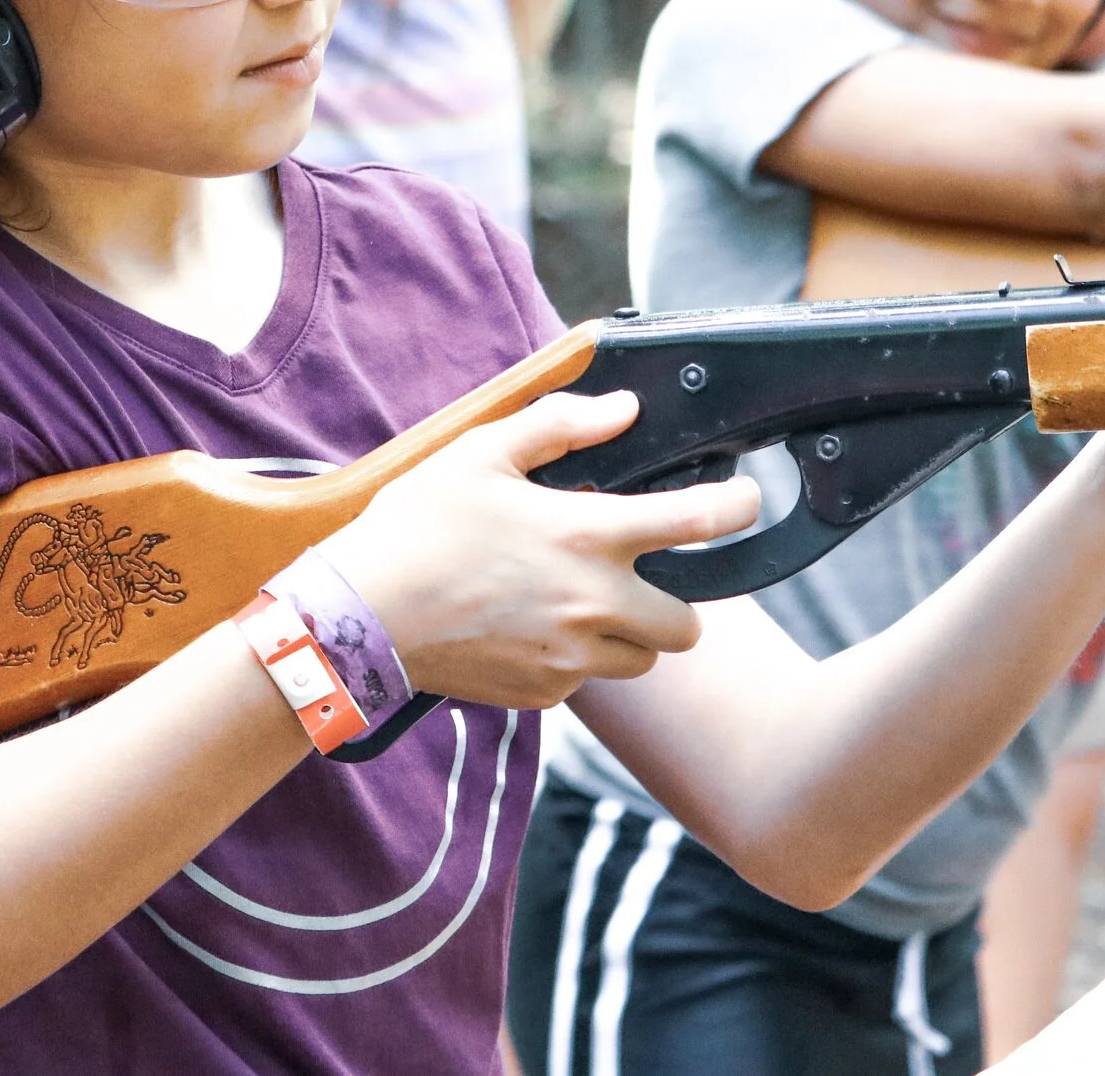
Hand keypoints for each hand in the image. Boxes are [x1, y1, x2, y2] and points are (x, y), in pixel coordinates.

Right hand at [318, 390, 759, 709]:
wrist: (359, 618)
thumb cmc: (416, 527)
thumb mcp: (480, 454)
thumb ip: (560, 426)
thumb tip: (623, 410)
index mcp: (587, 536)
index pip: (697, 524)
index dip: (737, 508)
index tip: (745, 500)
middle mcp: (594, 605)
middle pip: (689, 625)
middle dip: (679, 603)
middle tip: (639, 578)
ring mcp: (571, 657)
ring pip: (640, 659)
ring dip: (628, 634)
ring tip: (577, 604)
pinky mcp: (543, 693)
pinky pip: (585, 681)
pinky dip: (573, 658)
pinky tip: (527, 629)